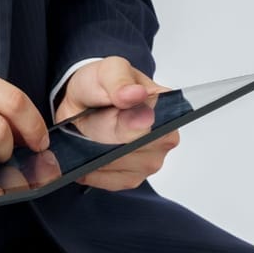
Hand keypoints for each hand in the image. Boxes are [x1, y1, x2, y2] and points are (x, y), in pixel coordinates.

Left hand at [55, 56, 179, 190]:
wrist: (87, 99)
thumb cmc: (101, 83)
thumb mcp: (106, 71)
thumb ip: (119, 82)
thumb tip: (135, 95)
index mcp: (167, 106)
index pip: (153, 126)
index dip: (125, 126)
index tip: (105, 117)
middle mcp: (166, 135)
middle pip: (133, 151)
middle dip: (104, 140)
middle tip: (89, 122)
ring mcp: (153, 159)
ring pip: (120, 166)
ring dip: (97, 155)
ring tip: (87, 137)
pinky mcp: (135, 177)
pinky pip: (112, 181)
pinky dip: (94, 170)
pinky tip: (86, 155)